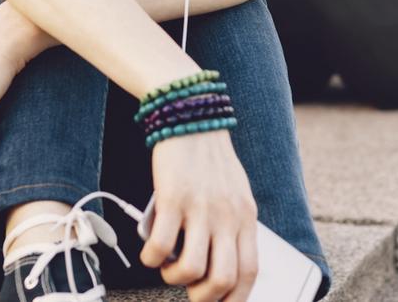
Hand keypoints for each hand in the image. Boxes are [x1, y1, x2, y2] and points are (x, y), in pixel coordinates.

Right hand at [140, 129, 258, 301]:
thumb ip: (231, 224)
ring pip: (191, 269)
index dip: (234, 299)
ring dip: (175, 278)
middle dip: (203, 297)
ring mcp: (199, 207)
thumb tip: (218, 263)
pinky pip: (159, 246)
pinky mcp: (172, 198)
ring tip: (167, 267)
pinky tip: (149, 253)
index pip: (249, 272)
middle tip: (189, 289)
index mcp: (245, 215)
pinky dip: (151, 259)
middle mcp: (226, 215)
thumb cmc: (209, 156)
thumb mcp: (234, 191)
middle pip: (223, 279)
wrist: (190, 115)